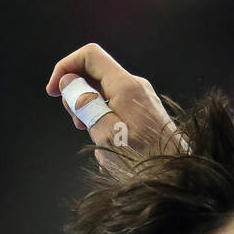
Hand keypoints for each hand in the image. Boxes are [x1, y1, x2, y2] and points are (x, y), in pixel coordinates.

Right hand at [44, 43, 183, 171]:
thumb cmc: (147, 161)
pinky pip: (117, 112)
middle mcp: (136, 88)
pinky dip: (106, 126)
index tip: (54, 92)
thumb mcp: (107, 134)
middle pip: (95, 76)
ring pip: (104, 97)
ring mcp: (143, 102)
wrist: (180, 178)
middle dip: (78, 98)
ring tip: (97, 142)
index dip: (65, 68)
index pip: (89, 55)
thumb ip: (85, 104)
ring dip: (91, 117)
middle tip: (80, 125)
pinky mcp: (146, 116)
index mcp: (126, 86)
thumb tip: (68, 81)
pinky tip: (109, 153)